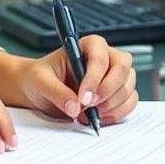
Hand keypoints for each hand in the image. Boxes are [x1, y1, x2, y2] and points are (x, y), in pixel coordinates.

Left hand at [15, 35, 137, 125]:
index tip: (83, 97)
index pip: (100, 55)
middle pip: (123, 68)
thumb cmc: (38, 77)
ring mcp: (113, 77)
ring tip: (88, 114)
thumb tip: (75, 107)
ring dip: (112, 105)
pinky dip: (116, 113)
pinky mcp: (115, 94)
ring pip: (128, 88)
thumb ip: (56, 92)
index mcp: (87, 46)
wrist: (36, 91)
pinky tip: (97, 118)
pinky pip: (128, 103)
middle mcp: (105, 58)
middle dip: (108, 90)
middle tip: (89, 106)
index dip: (95, 77)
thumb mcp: (40, 81)